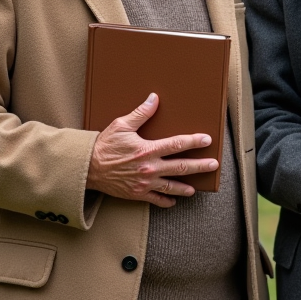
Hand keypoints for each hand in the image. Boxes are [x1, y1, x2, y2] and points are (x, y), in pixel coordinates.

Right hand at [86, 93, 217, 206]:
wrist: (87, 168)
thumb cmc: (104, 146)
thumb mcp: (122, 125)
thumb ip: (141, 113)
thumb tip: (154, 98)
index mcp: (148, 149)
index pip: (177, 144)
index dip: (194, 141)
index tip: (207, 140)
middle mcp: (150, 168)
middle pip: (181, 167)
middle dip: (200, 166)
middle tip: (213, 164)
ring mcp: (145, 183)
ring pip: (172, 186)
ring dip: (186, 187)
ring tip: (195, 188)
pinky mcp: (137, 194)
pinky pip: (156, 200)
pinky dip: (166, 201)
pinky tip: (173, 201)